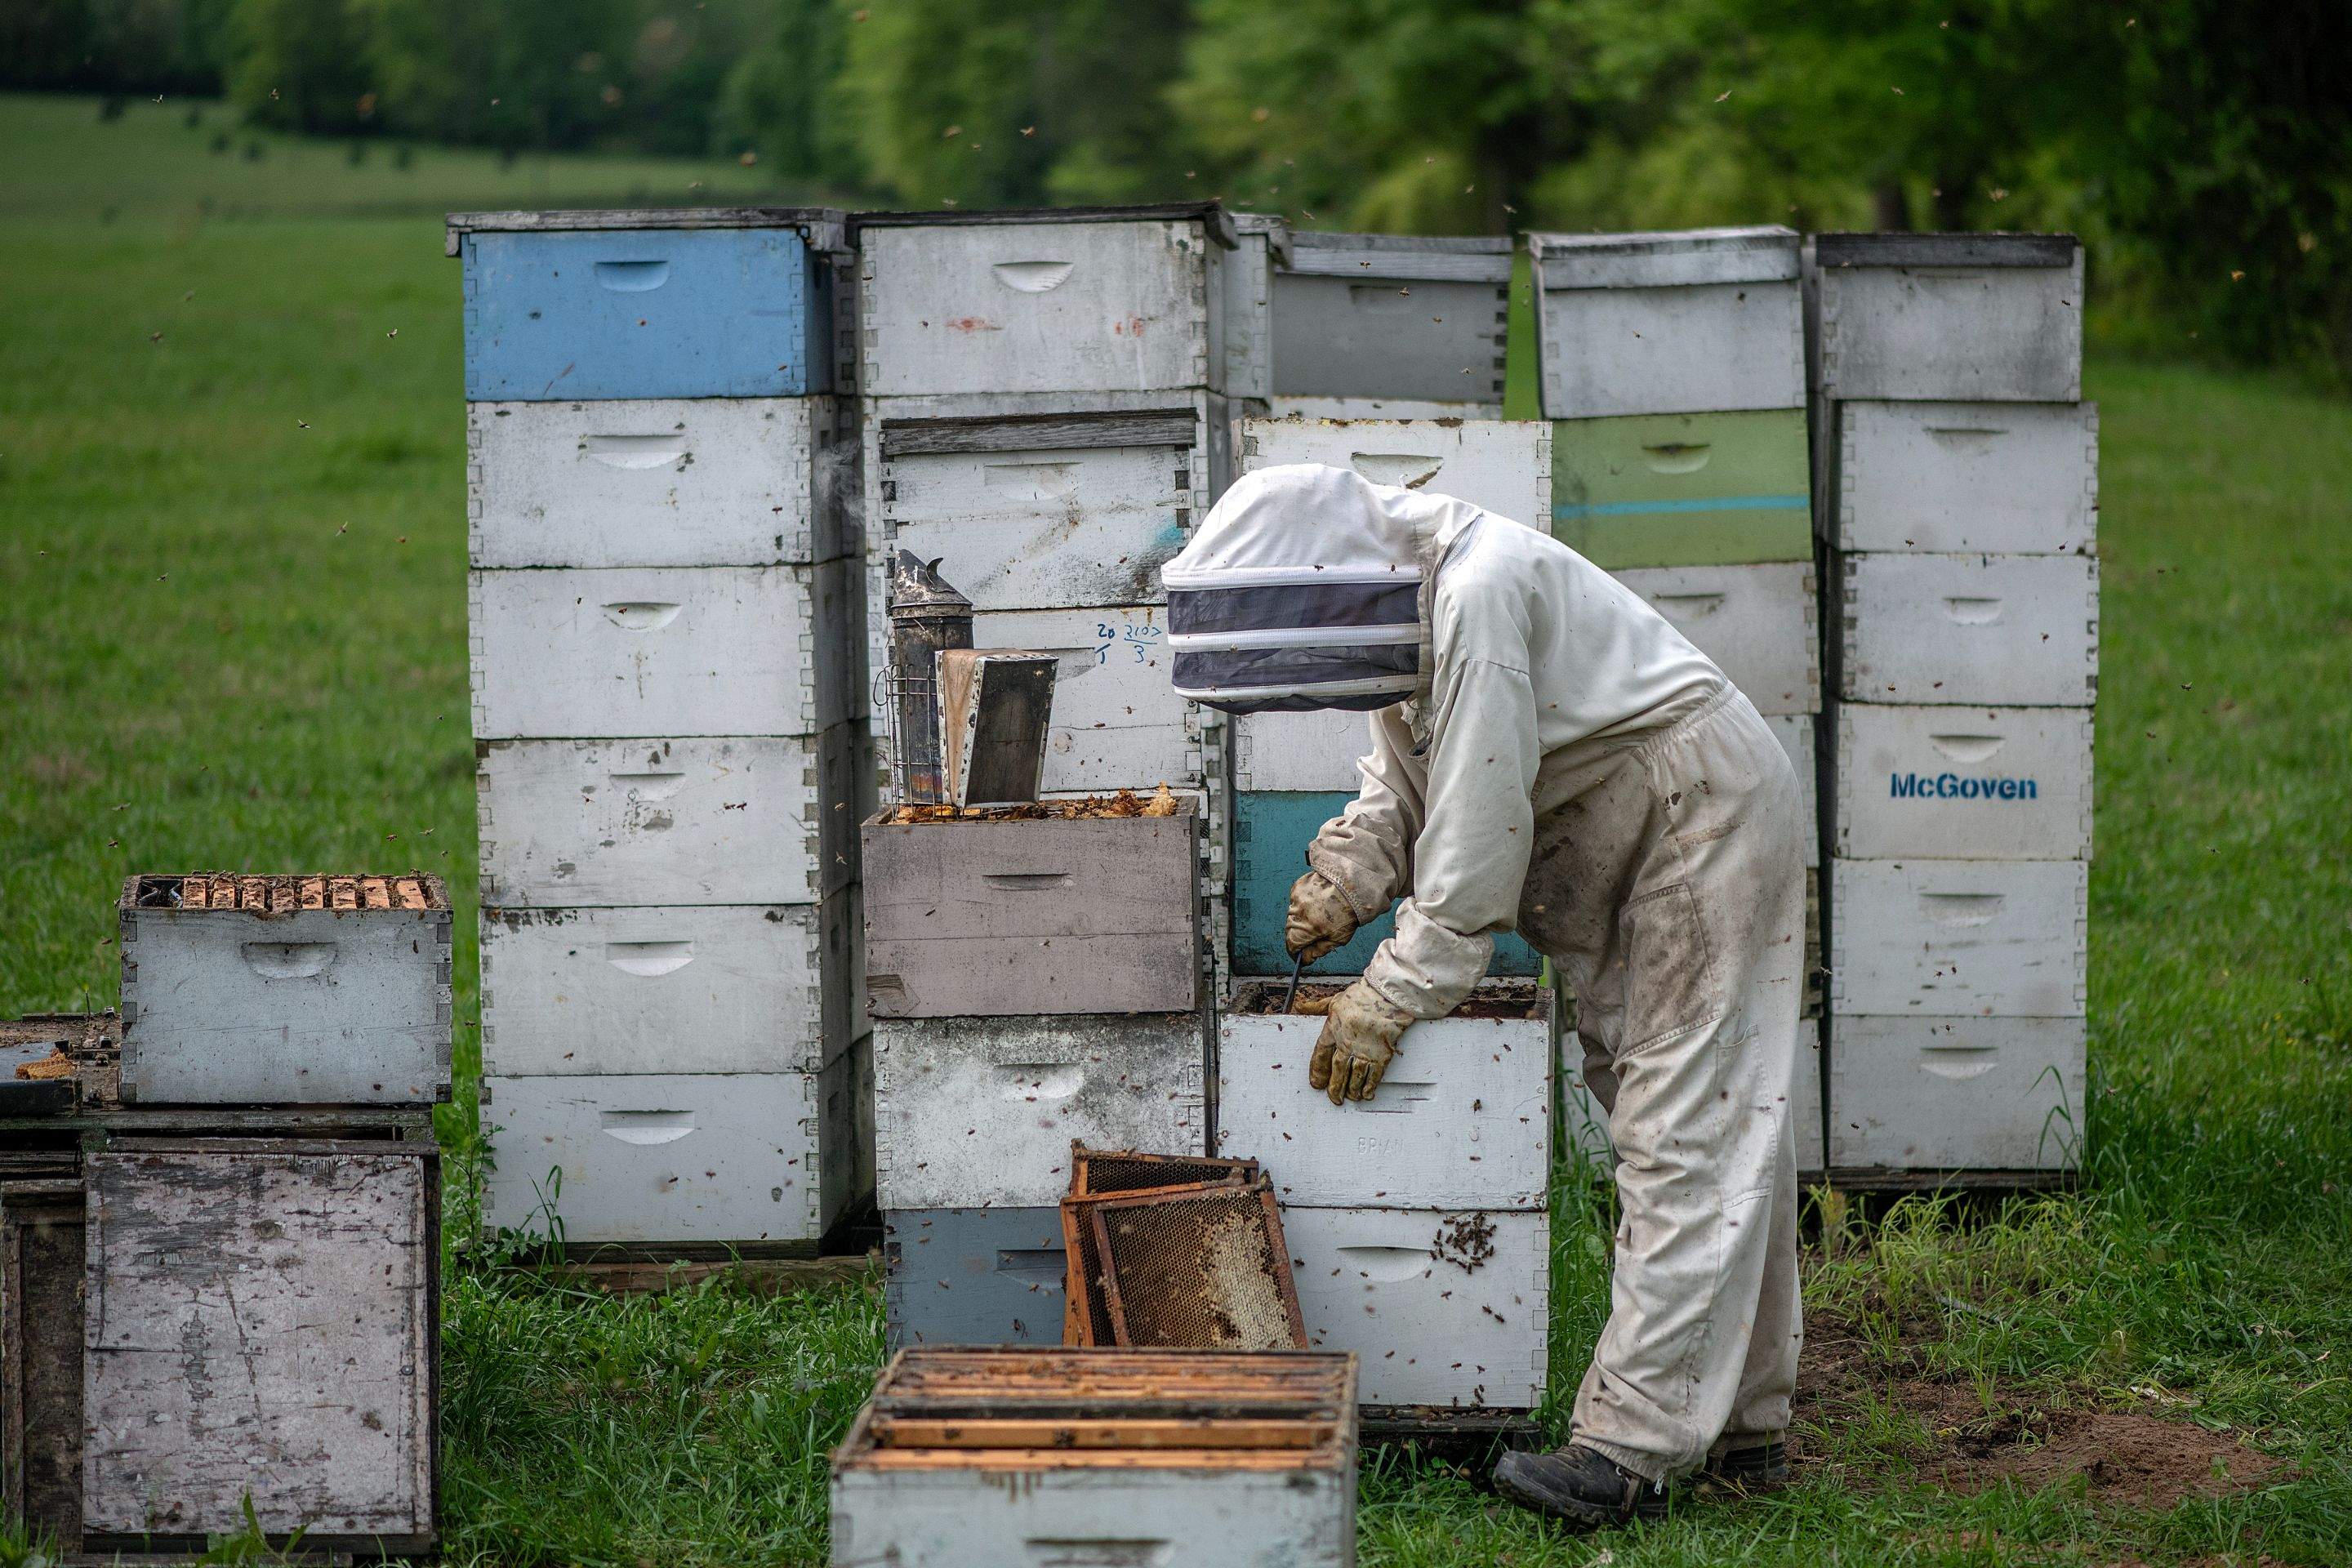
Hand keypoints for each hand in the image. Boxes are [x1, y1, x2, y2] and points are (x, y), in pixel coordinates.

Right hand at [1286, 870, 1357, 962]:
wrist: (1355, 885)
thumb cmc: (1350, 912)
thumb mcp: (1338, 938)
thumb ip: (1319, 950)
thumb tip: (1306, 958)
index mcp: (1309, 928)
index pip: (1291, 944)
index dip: (1295, 952)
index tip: (1299, 956)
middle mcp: (1299, 913)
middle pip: (1290, 930)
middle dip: (1298, 935)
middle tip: (1312, 935)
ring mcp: (1297, 898)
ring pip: (1292, 915)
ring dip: (1300, 919)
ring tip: (1318, 915)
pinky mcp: (1298, 886)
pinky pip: (1295, 901)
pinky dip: (1302, 905)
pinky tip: (1317, 902)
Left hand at [1309, 981, 1415, 1105]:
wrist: (1388, 996)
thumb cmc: (1363, 995)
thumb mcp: (1334, 999)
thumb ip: (1317, 1006)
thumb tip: (1300, 1006)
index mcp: (1332, 1030)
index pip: (1320, 1055)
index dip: (1318, 1072)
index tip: (1317, 1083)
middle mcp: (1347, 1043)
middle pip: (1337, 1071)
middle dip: (1334, 1087)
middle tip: (1334, 1098)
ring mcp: (1364, 1051)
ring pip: (1355, 1077)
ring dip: (1352, 1090)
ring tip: (1350, 1097)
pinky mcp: (1381, 1055)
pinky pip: (1374, 1076)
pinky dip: (1370, 1087)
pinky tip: (1367, 1093)